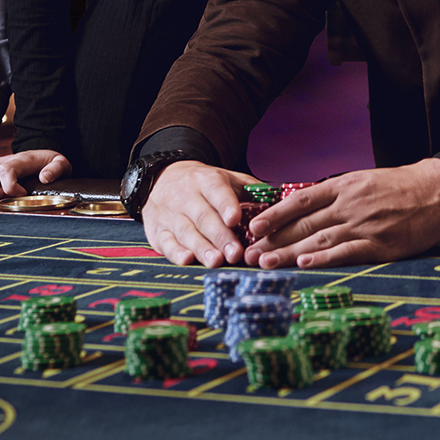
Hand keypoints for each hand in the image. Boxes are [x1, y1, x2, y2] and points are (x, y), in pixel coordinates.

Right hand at [0, 149, 72, 199]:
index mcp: (20, 159)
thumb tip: (45, 178)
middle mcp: (3, 160)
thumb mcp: (60, 163)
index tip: (22, 194)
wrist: (40, 156)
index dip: (10, 187)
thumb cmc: (48, 162)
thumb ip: (56, 169)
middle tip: (8, 197)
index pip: (6, 170)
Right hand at [141, 162, 263, 265]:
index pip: (217, 191)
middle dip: (220, 237)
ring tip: (216, 261)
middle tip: (235, 254)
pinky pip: (165, 243)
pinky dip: (175, 253)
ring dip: (201, 248)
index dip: (226, 205)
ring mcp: (170, 215)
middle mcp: (186, 196)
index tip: (236, 219)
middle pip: (203, 217)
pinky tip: (188, 261)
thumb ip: (252, 190)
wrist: (162, 179)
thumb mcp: (227, 178)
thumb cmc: (204, 185)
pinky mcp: (157, 231)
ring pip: (186, 232)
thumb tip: (283, 201)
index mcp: (206, 180)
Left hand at [245, 160, 439, 268]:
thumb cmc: (401, 188)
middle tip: (247, 254)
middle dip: (273, 240)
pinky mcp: (381, 244)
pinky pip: (347, 252)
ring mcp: (366, 224)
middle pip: (304, 223)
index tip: (252, 227)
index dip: (274, 214)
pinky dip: (324, 258)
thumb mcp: (365, 181)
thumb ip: (337, 196)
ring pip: (319, 239)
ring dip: (288, 253)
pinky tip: (304, 264)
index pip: (301, 200)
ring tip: (264, 264)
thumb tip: (304, 210)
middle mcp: (351, 204)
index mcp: (345, 185)